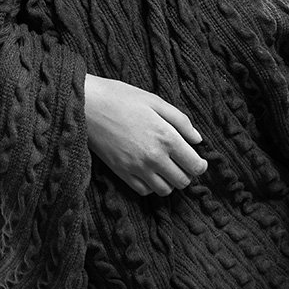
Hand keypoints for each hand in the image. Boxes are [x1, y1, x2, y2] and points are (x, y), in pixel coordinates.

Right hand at [84, 74, 207, 196]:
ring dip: (169, 181)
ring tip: (165, 167)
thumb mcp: (155, 101)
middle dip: (187, 174)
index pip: (195, 165)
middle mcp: (154, 157)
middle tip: (181, 163)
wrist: (87, 105)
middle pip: (182, 181)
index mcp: (166, 137)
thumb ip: (181, 121)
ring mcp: (137, 168)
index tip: (198, 160)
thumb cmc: (121, 98)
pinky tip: (149, 171)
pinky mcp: (121, 173)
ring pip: (164, 190)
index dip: (201, 165)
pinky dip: (151, 185)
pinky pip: (144, 191)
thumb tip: (197, 139)